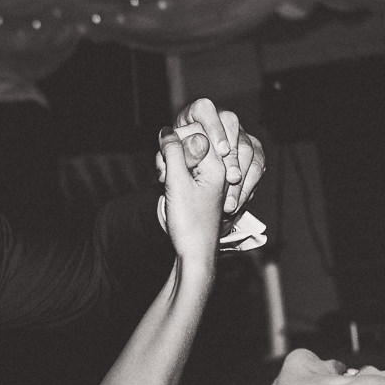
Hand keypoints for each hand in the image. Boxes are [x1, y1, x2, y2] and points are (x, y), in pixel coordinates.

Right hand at [158, 124, 227, 263]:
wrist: (195, 254)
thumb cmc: (190, 222)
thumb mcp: (177, 183)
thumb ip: (173, 152)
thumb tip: (168, 130)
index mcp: (218, 165)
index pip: (197, 133)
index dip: (177, 142)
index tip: (167, 161)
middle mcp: (220, 170)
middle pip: (193, 144)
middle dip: (174, 154)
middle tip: (164, 174)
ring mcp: (212, 180)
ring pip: (188, 158)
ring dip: (172, 165)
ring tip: (166, 182)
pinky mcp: (204, 189)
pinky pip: (188, 170)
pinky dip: (176, 175)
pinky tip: (169, 188)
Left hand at [173, 97, 265, 217]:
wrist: (189, 171)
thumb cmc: (175, 161)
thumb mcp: (168, 159)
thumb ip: (170, 157)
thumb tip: (170, 158)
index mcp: (195, 113)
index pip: (204, 109)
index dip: (214, 127)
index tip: (221, 150)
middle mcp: (218, 117)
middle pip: (232, 124)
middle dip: (233, 155)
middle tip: (231, 178)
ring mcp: (237, 131)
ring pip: (249, 146)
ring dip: (243, 174)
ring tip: (231, 200)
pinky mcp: (251, 148)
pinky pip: (258, 163)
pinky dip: (249, 184)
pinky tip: (238, 201)